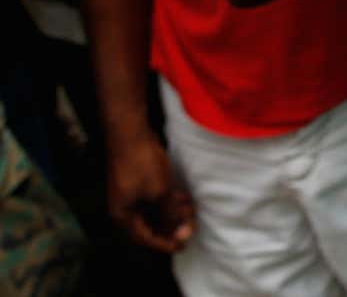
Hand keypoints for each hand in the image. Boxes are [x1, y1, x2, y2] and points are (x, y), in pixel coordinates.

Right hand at [107, 130, 194, 252]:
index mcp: (123, 215)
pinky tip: (183, 198)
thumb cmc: (142, 164)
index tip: (183, 246)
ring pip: (154, 211)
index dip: (165, 243)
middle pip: (150, 225)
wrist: (130, 133)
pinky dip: (168, 201)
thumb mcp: (160, 193)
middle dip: (171, 227)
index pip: (145, 238)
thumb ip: (170, 215)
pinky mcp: (137, 182)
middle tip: (191, 227)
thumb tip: (179, 234)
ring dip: (172, 213)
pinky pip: (153, 198)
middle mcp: (124, 208)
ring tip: (190, 211)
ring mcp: (130, 194)